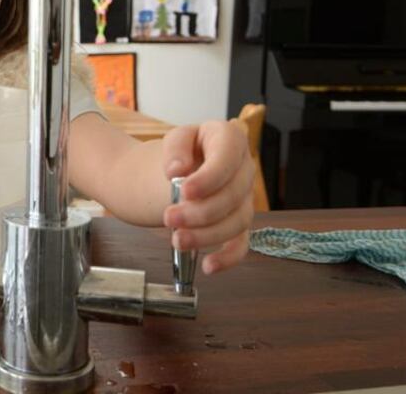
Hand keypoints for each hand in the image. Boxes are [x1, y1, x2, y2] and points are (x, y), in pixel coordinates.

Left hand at [160, 120, 254, 273]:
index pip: (230, 154)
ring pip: (238, 220)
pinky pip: (241, 242)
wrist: (161, 176)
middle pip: (234, 193)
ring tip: (177, 240)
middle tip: (169, 217)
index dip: (211, 176)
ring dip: (208, 235)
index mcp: (228, 138)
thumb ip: (175, 148)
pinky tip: (208, 266)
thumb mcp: (170, 142)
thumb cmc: (171, 158)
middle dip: (202, 210)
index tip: (185, 190)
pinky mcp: (236, 222)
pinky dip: (227, 257)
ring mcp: (243, 197)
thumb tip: (178, 169)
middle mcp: (242, 167)